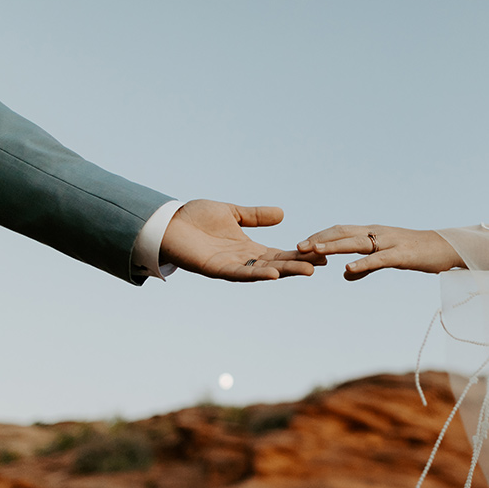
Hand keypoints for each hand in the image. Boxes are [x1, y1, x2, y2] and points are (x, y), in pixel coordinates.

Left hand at [159, 200, 325, 281]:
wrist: (166, 223)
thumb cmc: (194, 218)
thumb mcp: (231, 213)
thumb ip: (254, 216)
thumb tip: (281, 214)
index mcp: (247, 248)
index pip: (278, 253)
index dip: (298, 254)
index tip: (320, 253)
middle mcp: (241, 260)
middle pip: (276, 264)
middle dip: (299, 265)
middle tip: (322, 264)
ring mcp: (229, 266)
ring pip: (262, 271)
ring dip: (285, 272)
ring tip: (306, 271)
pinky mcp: (215, 268)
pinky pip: (240, 274)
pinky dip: (257, 274)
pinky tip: (273, 273)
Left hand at [297, 224, 463, 280]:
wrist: (447, 247)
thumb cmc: (417, 252)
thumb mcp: (388, 259)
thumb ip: (366, 266)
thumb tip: (345, 274)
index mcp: (372, 232)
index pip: (341, 231)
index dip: (320, 236)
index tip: (301, 245)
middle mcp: (377, 233)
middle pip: (343, 233)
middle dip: (319, 239)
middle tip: (298, 247)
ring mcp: (389, 242)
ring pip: (356, 242)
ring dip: (333, 246)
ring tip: (314, 251)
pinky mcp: (401, 255)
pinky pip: (378, 259)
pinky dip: (362, 263)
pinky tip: (347, 269)